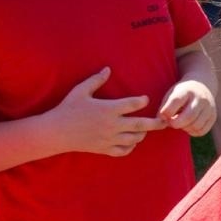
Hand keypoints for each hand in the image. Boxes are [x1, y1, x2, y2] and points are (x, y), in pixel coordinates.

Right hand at [48, 68, 164, 156]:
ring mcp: (109, 139)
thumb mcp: (80, 91)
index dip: (142, 101)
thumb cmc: (68, 108)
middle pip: (140, 125)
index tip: (146, 99)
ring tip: (145, 129)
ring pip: (134, 139)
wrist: (56, 132)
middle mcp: (111, 125)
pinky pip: (124, 151)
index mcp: (107, 109)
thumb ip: (96, 80)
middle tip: (165, 121)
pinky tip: (131, 141)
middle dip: (155, 123)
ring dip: (142, 134)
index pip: (132, 104)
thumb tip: (108, 69)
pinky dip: (131, 147)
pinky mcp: (104, 149)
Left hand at [159, 79, 215, 136]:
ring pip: (196, 125)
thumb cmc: (182, 92)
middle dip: (176, 123)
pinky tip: (188, 126)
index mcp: (187, 90)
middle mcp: (200, 98)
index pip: (176, 101)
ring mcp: (209, 107)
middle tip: (171, 123)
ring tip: (180, 123)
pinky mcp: (213, 116)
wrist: (202, 85)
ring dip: (184, 128)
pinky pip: (202, 131)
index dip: (167, 112)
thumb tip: (161, 121)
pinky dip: (192, 132)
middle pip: (189, 116)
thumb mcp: (172, 93)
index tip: (162, 116)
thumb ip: (165, 107)